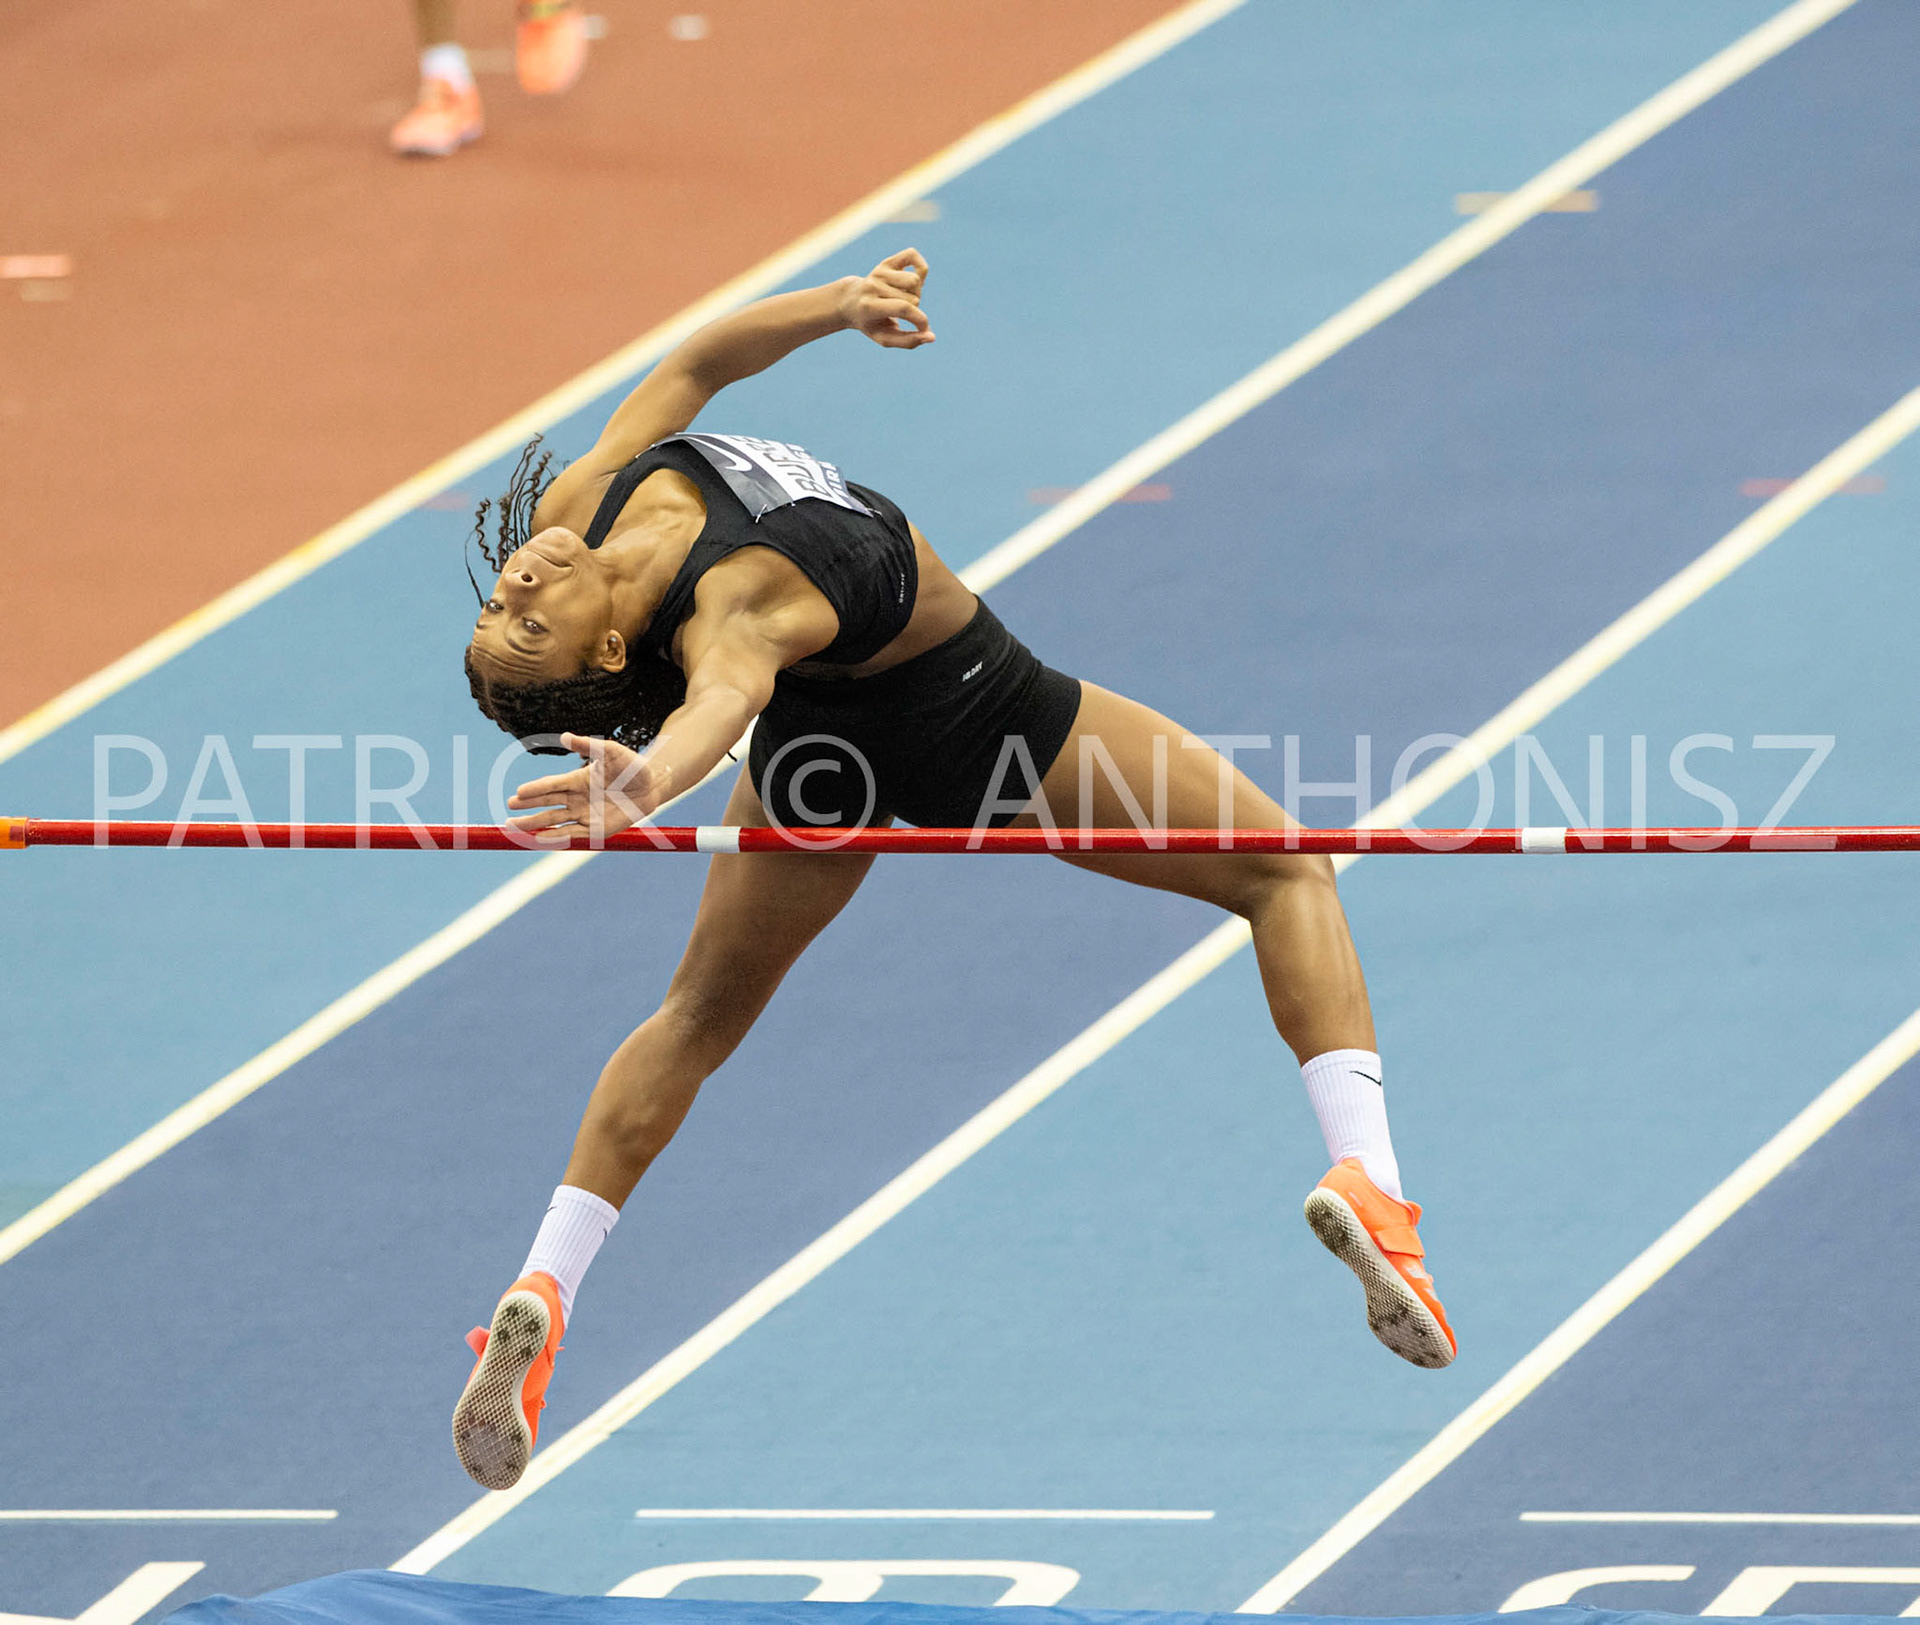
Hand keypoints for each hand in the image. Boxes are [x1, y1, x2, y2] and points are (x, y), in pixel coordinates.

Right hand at [506, 732, 659, 843]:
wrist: (652, 786)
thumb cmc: (630, 766)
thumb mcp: (611, 751)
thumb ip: (588, 745)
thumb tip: (564, 736)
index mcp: (577, 779)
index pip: (551, 785)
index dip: (535, 789)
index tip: (518, 792)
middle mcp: (576, 798)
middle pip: (547, 804)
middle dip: (527, 807)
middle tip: (509, 809)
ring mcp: (584, 815)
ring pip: (553, 821)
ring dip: (534, 825)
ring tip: (513, 827)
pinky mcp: (595, 830)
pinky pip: (571, 835)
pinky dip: (554, 838)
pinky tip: (538, 839)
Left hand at [840, 248, 933, 348]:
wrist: (851, 302)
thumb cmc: (871, 323)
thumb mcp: (885, 338)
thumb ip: (908, 341)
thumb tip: (932, 337)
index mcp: (869, 306)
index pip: (903, 308)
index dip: (920, 319)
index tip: (924, 329)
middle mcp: (872, 285)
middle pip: (913, 297)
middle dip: (915, 309)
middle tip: (901, 313)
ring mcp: (879, 271)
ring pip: (915, 280)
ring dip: (916, 293)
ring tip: (904, 298)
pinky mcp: (886, 261)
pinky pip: (912, 256)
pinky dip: (920, 268)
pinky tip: (915, 280)